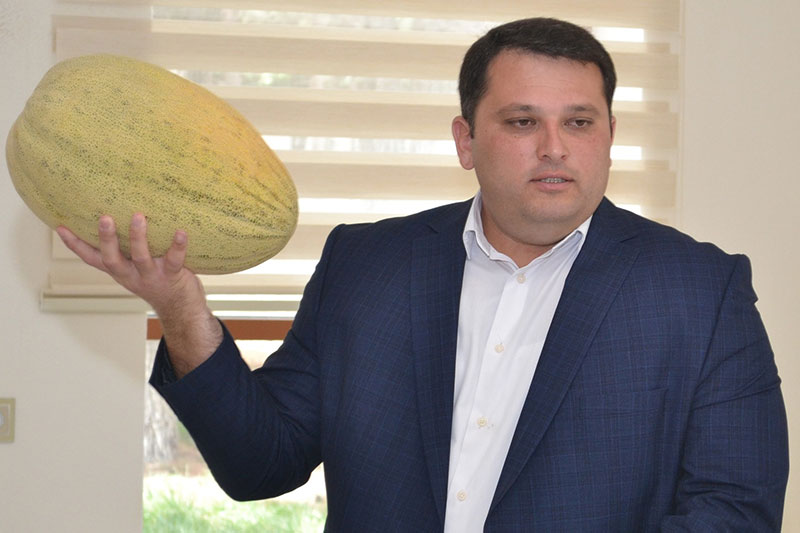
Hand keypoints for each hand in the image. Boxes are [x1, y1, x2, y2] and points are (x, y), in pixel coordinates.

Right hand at [56, 213, 202, 316]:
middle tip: (104, 218)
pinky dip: (178, 246)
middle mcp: (132, 275)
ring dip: (138, 237)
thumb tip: (125, 213)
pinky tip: (180, 232)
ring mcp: (151, 277)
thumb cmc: (160, 280)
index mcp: (120, 271)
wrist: (182, 309)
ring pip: (141, 258)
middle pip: (112, 259)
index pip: (92, 259)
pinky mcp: (172, 277)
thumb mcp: (138, 267)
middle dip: (106, 240)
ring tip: (138, 216)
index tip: (60, 227)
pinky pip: (174, 261)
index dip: (75, 245)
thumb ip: (129, 249)